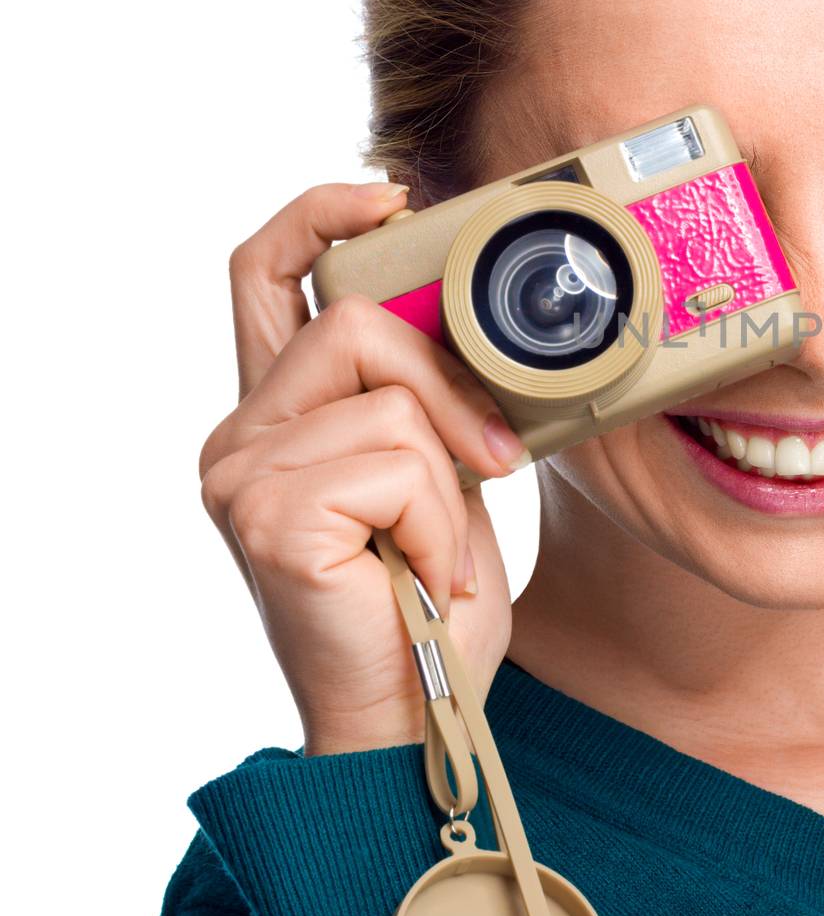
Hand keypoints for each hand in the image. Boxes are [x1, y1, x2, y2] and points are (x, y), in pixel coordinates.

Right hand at [198, 181, 526, 754]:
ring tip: (442, 548)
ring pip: (388, 394)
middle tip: (491, 458)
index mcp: (275, 418)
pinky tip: (424, 573)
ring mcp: (242, 476)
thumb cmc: (426, 602)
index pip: (261, 276)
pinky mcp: (270, 516)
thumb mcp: (437, 477)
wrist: (413, 717)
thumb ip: (421, 401)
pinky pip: (398, 463)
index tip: (388, 198)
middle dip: (447, 383)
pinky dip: (443, 520)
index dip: (316, 215)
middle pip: (350, 322)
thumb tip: (464, 318)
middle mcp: (239, 438)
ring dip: (451, 475)